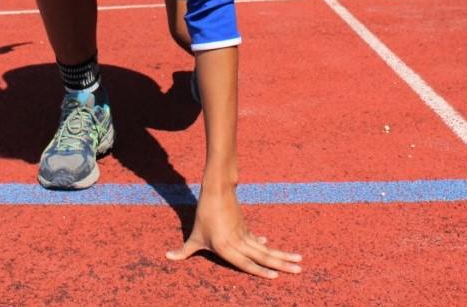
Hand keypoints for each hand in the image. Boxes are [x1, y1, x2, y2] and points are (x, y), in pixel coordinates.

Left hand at [166, 183, 301, 278]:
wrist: (217, 190)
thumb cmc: (204, 214)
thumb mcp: (193, 235)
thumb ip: (183, 250)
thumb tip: (167, 257)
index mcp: (226, 247)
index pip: (246, 263)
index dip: (261, 271)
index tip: (276, 276)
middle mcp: (238, 242)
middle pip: (263, 256)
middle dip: (282, 264)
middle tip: (299, 269)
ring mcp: (244, 235)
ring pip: (266, 249)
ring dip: (282, 255)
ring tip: (299, 260)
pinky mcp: (245, 228)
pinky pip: (257, 241)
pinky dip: (265, 246)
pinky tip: (270, 248)